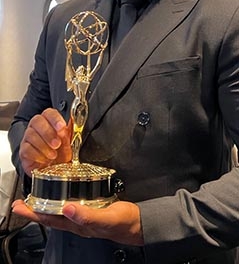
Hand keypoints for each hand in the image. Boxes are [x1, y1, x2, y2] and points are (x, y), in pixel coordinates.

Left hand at [12, 199, 143, 245]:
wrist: (137, 223)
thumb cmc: (124, 223)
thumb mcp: (107, 218)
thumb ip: (88, 216)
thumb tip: (67, 209)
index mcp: (78, 225)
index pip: (50, 220)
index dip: (33, 213)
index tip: (21, 206)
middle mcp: (77, 222)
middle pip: (49, 216)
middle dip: (33, 210)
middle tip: (20, 202)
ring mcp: (82, 217)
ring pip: (57, 212)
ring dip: (43, 205)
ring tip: (34, 199)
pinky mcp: (89, 210)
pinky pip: (69, 206)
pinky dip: (59, 201)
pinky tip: (59, 195)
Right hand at [19, 108, 71, 175]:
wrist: (52, 170)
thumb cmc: (60, 153)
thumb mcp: (69, 143)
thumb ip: (70, 132)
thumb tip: (75, 121)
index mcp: (49, 121)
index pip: (49, 113)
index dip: (55, 119)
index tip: (62, 127)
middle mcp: (37, 127)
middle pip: (37, 121)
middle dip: (48, 132)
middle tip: (57, 144)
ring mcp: (28, 138)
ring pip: (30, 134)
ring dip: (44, 146)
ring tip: (53, 155)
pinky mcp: (23, 151)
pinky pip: (26, 149)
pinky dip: (37, 155)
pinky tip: (45, 160)